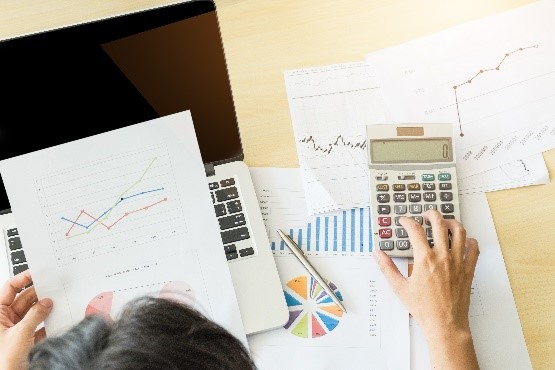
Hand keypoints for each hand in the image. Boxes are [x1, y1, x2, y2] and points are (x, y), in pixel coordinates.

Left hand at [0, 271, 52, 369]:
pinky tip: (55, 320)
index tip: (37, 273)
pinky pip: (37, 327)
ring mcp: (14, 330)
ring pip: (32, 313)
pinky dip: (46, 324)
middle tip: (53, 289)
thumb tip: (46, 302)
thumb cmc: (3, 361)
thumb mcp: (21, 333)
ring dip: (44, 310)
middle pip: (24, 300)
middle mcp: (4, 320)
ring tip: (56, 304)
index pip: (10, 288)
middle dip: (38, 295)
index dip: (23, 278)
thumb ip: (35, 315)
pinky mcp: (24, 341)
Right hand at [374, 210, 479, 369]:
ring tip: (445, 222)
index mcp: (424, 258)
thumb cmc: (424, 308)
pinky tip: (464, 241)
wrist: (445, 323)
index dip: (408, 221)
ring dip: (452, 222)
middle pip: (439, 223)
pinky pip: (474, 248)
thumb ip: (387, 268)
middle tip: (426, 215)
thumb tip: (378, 254)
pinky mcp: (468, 269)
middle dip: (431, 214)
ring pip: (460, 231)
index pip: (415, 230)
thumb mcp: (400, 287)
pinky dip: (470, 240)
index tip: (404, 221)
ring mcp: (458, 261)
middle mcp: (442, 256)